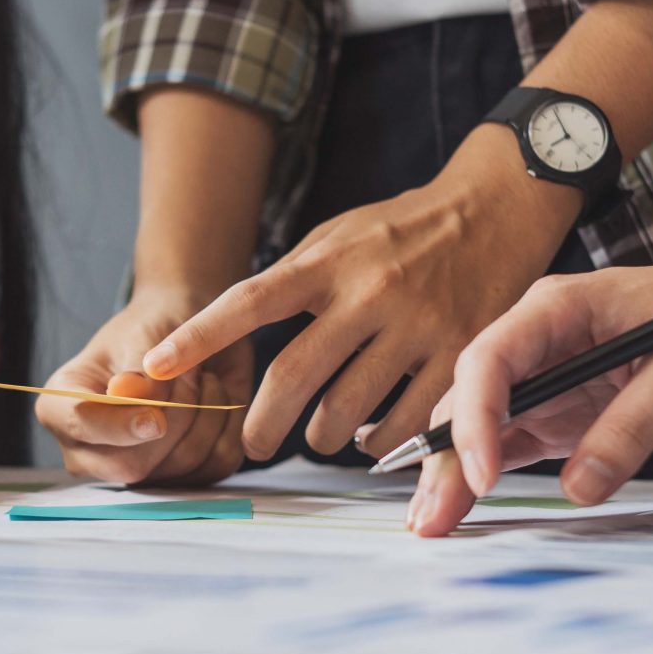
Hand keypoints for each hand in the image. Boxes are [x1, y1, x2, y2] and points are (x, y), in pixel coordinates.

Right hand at [38, 288, 251, 485]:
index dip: (119, 425)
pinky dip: (226, 427)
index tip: (154, 415)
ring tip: (199, 376)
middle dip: (172, 419)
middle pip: (131, 465)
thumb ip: (136, 373)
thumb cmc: (150, 327)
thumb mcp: (140, 336)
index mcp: (61, 407)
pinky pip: (213, 466)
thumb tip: (126, 397)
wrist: (183, 330)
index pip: (80, 427)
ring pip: (178, 467)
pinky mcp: (179, 475)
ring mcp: (133, 468)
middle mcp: (88, 449)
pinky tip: (216, 398)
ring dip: (203, 414)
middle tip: (187, 372)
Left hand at [143, 129, 577, 461]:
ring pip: (346, 409)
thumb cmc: (404, 230)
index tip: (156, 367)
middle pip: (294, 375)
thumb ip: (294, 278)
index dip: (198, 337)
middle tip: (252, 444)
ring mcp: (416, 326)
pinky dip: (376, 443)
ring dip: (320, 437)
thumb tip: (236, 326)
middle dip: (262, 423)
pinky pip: (403, 422)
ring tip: (316, 436)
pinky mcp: (459, 355)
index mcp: (328, 262)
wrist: (496, 209)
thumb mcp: (340, 235)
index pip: (249, 301)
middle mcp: (368, 293)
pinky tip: (368, 439)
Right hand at [406, 251, 652, 536]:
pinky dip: (484, 476)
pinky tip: (461, 509)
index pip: (492, 359)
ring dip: (454, 473)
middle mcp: (537, 340)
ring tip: (430, 525)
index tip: (484, 474)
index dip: (477, 417)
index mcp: (558, 309)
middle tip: (429, 519)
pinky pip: (509, 443)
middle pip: (471, 396)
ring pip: (480, 425)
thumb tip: (580, 489)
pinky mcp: (558, 409)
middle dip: (445, 457)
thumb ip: (630, 430)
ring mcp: (543, 376)